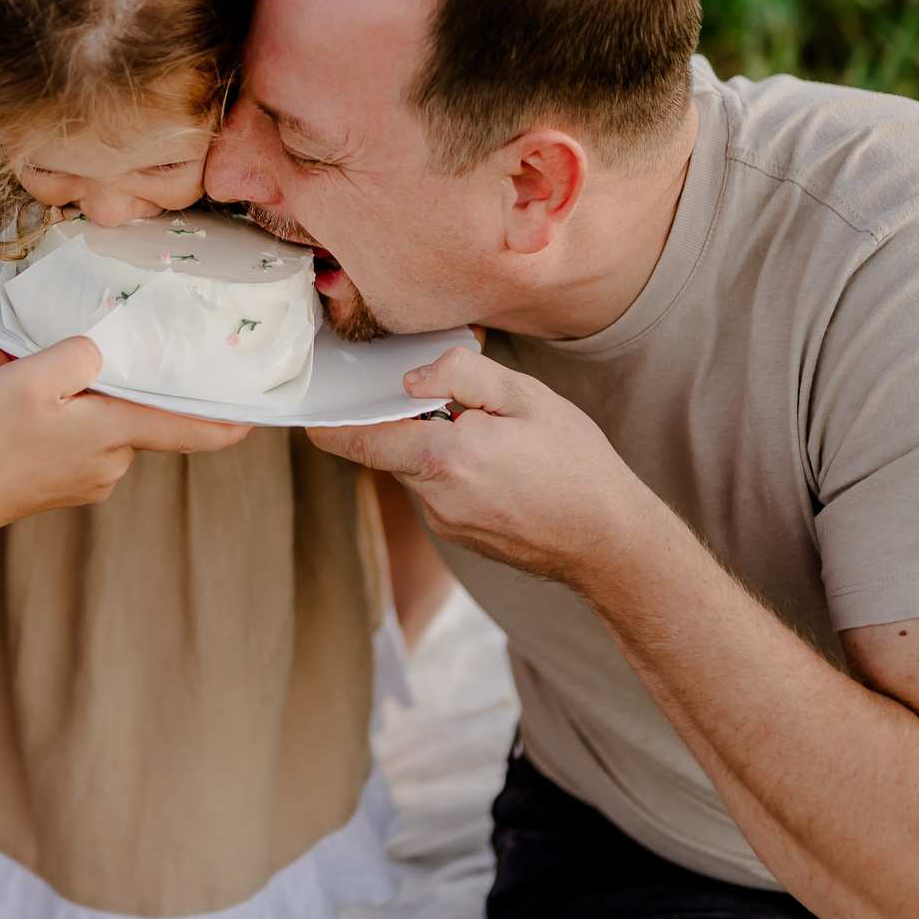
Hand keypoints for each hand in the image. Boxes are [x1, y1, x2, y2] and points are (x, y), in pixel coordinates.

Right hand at [0, 334, 249, 546]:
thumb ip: (84, 354)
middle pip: (122, 403)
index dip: (227, 417)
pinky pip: (61, 431)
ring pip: (84, 412)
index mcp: (114, 435)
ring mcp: (83, 477)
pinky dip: (35, 405)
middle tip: (42, 339)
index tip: (260, 409)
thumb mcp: (33, 378)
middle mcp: (109, 462)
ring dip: (48, 381)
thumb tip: (106, 349)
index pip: (190, 428)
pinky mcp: (56, 483)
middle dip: (87, 367)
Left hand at [307, 345, 659, 588]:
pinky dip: (456, 473)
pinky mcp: (459, 536)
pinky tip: (502, 470)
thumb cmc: (576, 465)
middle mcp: (435, 498)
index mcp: (446, 458)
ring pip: (418, 470)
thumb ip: (461, 375)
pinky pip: (439, 492)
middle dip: (409, 422)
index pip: (362, 439)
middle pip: (392, 449)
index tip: (309, 412)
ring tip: (498, 441)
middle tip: (454, 404)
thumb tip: (410, 379)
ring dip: (438, 448)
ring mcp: (446, 523)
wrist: (609, 542)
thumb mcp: (527, 397)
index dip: (331, 424)